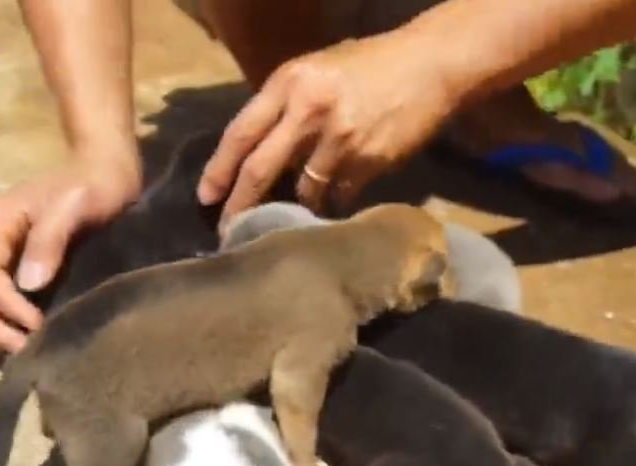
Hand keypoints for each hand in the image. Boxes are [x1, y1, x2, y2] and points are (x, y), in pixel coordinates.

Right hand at [0, 149, 141, 354]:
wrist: (107, 173)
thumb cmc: (96, 185)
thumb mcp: (77, 204)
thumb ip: (51, 239)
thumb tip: (29, 285)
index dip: (5, 305)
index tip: (36, 325)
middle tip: (25, 351)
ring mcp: (0, 257)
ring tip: (22, 355)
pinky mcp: (14, 271)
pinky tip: (22, 345)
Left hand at [196, 31, 456, 229]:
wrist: (429, 66)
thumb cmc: (370, 65)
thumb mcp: (317, 70)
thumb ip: (286, 105)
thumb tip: (257, 150)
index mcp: (290, 82)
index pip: (241, 132)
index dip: (219, 169)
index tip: (206, 196)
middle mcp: (309, 110)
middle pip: (260, 169)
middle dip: (240, 205)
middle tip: (228, 230)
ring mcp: (339, 140)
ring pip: (302, 190)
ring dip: (296, 206)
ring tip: (291, 216)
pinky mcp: (368, 162)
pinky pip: (339, 195)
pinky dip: (334, 201)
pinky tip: (335, 202)